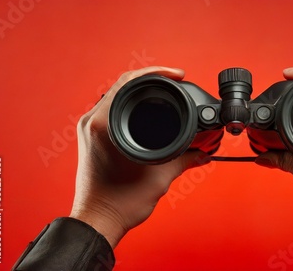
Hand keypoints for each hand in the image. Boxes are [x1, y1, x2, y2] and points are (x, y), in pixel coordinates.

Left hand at [70, 66, 210, 247]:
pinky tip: (147, 109)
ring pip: (117, 95)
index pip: (130, 81)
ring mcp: (90, 128)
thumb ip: (185, 160)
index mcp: (104, 124)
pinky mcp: (92, 136)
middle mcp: (93, 121)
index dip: (157, 72)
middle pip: (123, 84)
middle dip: (151, 79)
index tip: (177, 74)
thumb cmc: (118, 202)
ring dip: (140, 91)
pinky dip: (131, 104)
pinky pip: (112, 108)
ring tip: (163, 92)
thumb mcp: (160, 178)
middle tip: (175, 81)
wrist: (99, 219)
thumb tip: (203, 153)